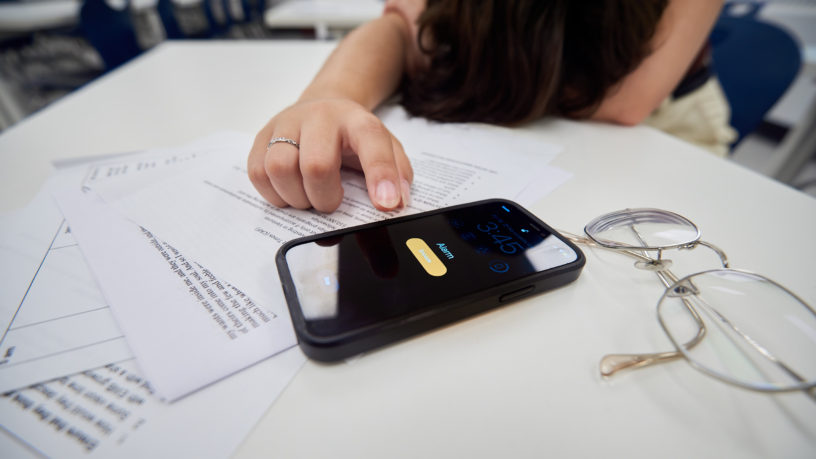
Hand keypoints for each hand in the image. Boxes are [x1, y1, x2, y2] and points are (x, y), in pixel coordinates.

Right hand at [247, 98, 412, 212]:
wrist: (323, 109)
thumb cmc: (353, 138)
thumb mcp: (386, 149)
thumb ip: (397, 175)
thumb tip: (395, 204)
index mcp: (357, 120)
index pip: (372, 143)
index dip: (380, 177)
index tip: (386, 205)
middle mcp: (320, 116)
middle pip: (316, 166)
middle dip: (325, 199)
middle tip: (331, 203)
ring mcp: (286, 124)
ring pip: (279, 169)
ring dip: (296, 197)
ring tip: (308, 197)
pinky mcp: (262, 137)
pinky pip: (258, 173)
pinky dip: (274, 194)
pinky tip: (290, 191)